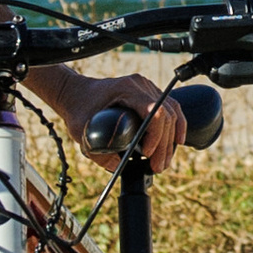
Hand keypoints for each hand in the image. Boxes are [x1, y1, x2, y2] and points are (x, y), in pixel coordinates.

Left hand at [54, 69, 187, 169]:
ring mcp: (147, 88)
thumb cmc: (78, 107)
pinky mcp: (149, 94)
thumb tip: (117, 167)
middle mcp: (140, 86)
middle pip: (166, 115)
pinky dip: (176, 126)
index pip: (154, 112)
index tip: (147, 154)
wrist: (75, 92)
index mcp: (126, 89)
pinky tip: (177, 141)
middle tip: (157, 166)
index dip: (155, 136)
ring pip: (171, 113)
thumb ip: (97, 152)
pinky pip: (170, 109)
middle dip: (164, 145)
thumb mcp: (81, 131)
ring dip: (170, 140)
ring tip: (163, 162)